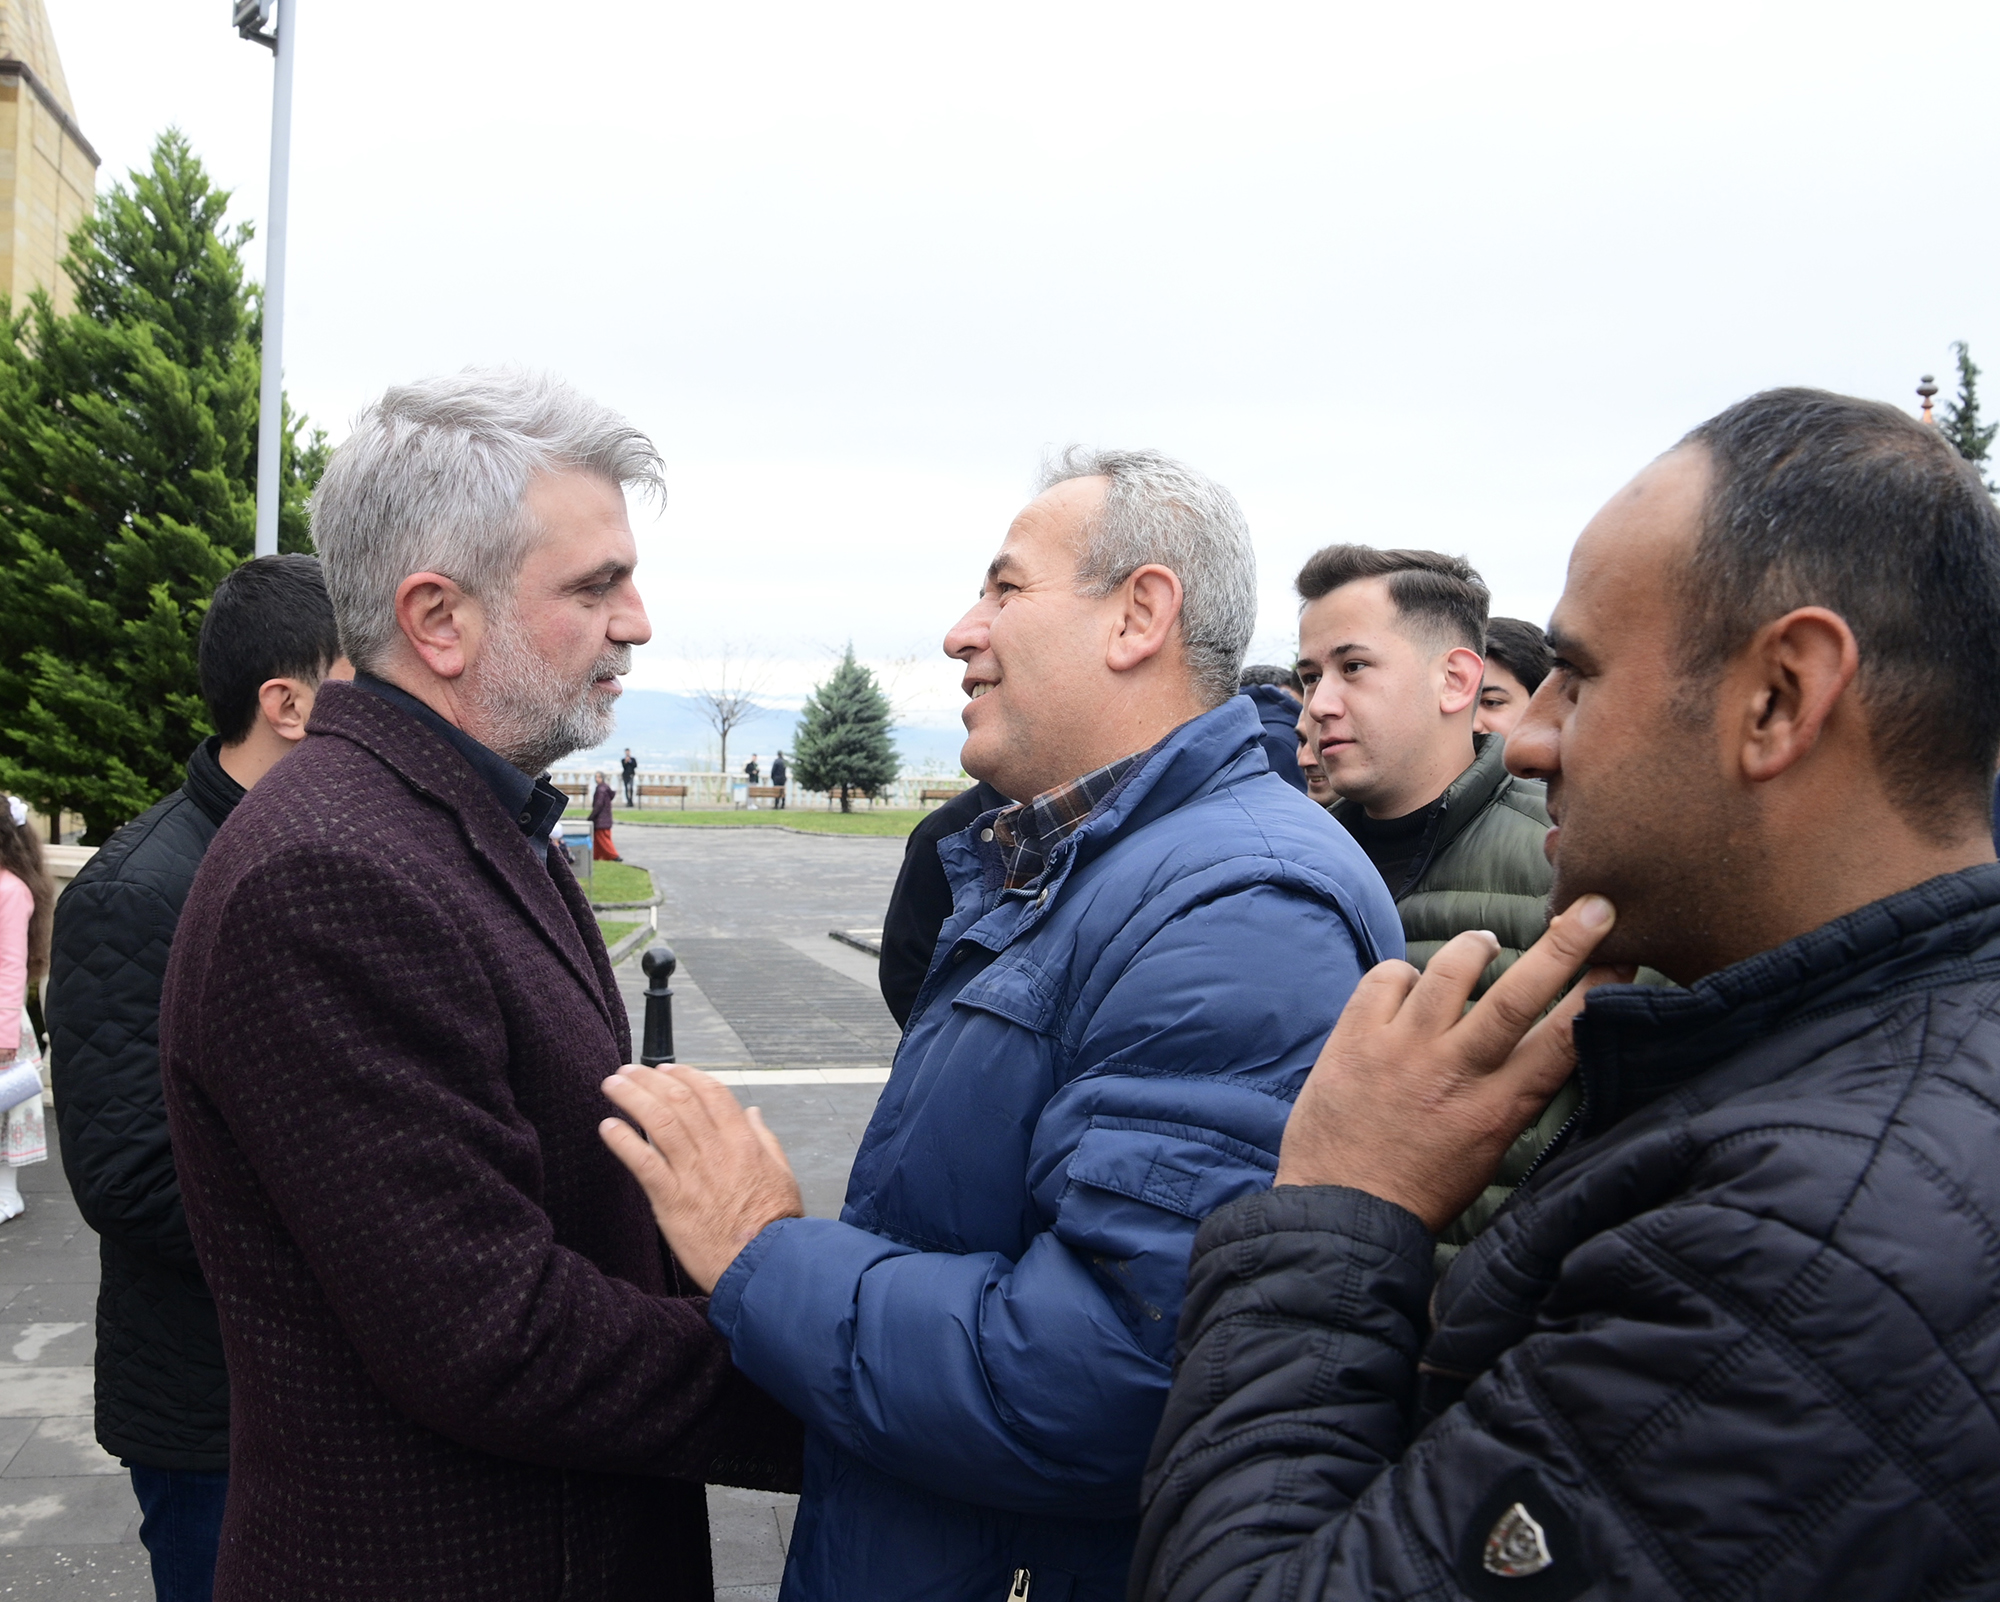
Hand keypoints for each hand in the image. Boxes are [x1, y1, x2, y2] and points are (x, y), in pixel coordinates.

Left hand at [598, 1066, 804, 1292]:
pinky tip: (608, 1127)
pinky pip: (643, 1162)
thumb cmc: (774, 1224)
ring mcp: (693, 1174)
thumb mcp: (782, 1172)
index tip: (665, 1069)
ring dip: (632, 1098)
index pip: (711, 1093)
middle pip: (679, 1101)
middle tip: (628, 1071)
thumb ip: (765, 1139)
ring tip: (613, 1086)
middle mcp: (716, 1150)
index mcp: (743, 1141)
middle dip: (649, 1080)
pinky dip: (623, 1141)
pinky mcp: (672, 1201)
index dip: (684, 1076)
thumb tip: (753, 1113)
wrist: (764, 1265)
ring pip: (658, 1122)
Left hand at [1275, 895, 1625, 1230]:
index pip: (1559, 1040)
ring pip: (1447, 971)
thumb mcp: (1488, 1153)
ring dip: (1474, 947)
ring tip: (1485, 943)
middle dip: (1562, 947)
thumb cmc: (1421, 1188)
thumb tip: (1546, 1043)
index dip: (1597, 993)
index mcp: (1495, 1109)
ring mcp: (1399, 1051)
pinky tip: (1411, 987)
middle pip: (1515, 996)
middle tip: (1592, 907)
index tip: (1623, 956)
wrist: (1341, 1212)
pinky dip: (1404, 974)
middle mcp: (1451, 1072)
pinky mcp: (1354, 1039)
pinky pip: (1388, 977)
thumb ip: (1513, 1096)